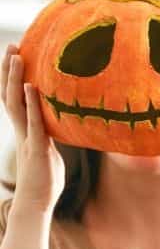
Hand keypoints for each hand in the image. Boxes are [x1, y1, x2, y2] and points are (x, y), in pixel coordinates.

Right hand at [2, 46, 63, 214]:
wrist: (37, 202)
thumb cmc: (45, 179)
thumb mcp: (50, 152)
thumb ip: (52, 137)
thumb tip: (61, 126)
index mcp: (26, 129)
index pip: (15, 97)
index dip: (13, 77)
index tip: (16, 55)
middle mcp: (22, 129)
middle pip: (10, 93)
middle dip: (9, 70)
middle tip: (12, 46)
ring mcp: (27, 137)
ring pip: (16, 103)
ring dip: (15, 79)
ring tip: (16, 57)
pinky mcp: (36, 147)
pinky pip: (33, 122)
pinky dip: (31, 104)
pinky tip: (31, 88)